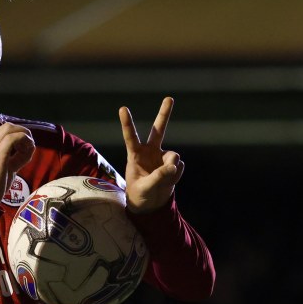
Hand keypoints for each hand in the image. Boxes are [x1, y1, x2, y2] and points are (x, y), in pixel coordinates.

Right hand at [0, 122, 34, 204]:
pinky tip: (28, 150)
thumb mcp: (3, 167)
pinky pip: (12, 138)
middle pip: (7, 126)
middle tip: (30, 144)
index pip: (2, 132)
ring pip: (9, 129)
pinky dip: (23, 140)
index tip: (24, 147)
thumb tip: (27, 148)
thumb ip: (13, 157)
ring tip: (29, 148)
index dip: (17, 135)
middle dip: (22, 131)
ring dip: (24, 136)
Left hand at [119, 96, 184, 213]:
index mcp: (136, 155)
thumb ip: (158, 177)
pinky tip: (169, 181)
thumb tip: (174, 165)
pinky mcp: (172, 163)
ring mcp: (162, 156)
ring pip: (174, 156)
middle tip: (169, 98)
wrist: (150, 205)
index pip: (131, 137)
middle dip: (164, 114)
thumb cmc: (140, 195)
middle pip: (158, 130)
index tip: (122, 108)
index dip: (127, 123)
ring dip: (172, 170)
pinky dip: (177, 176)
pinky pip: (180, 166)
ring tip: (164, 181)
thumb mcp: (145, 188)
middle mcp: (150, 151)